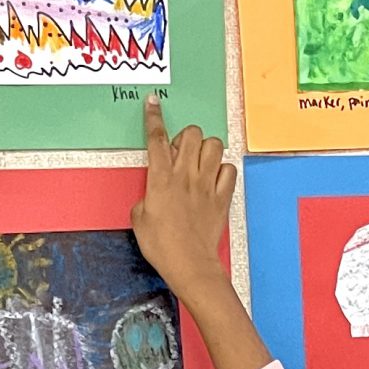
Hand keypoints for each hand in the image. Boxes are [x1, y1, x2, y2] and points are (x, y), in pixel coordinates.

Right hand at [130, 95, 236, 306]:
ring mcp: (207, 185)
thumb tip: (153, 196)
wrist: (189, 264)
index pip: (157, 139)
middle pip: (192, 134)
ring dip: (206, 149)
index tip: (153, 103)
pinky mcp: (222, 198)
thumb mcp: (139, 219)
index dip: (154, 117)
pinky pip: (229, 170)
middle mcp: (185, 176)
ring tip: (200, 163)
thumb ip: (145, 198)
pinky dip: (223, 170)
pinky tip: (214, 180)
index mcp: (161, 179)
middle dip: (186, 136)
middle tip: (181, 153)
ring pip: (214, 145)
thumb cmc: (161, 246)